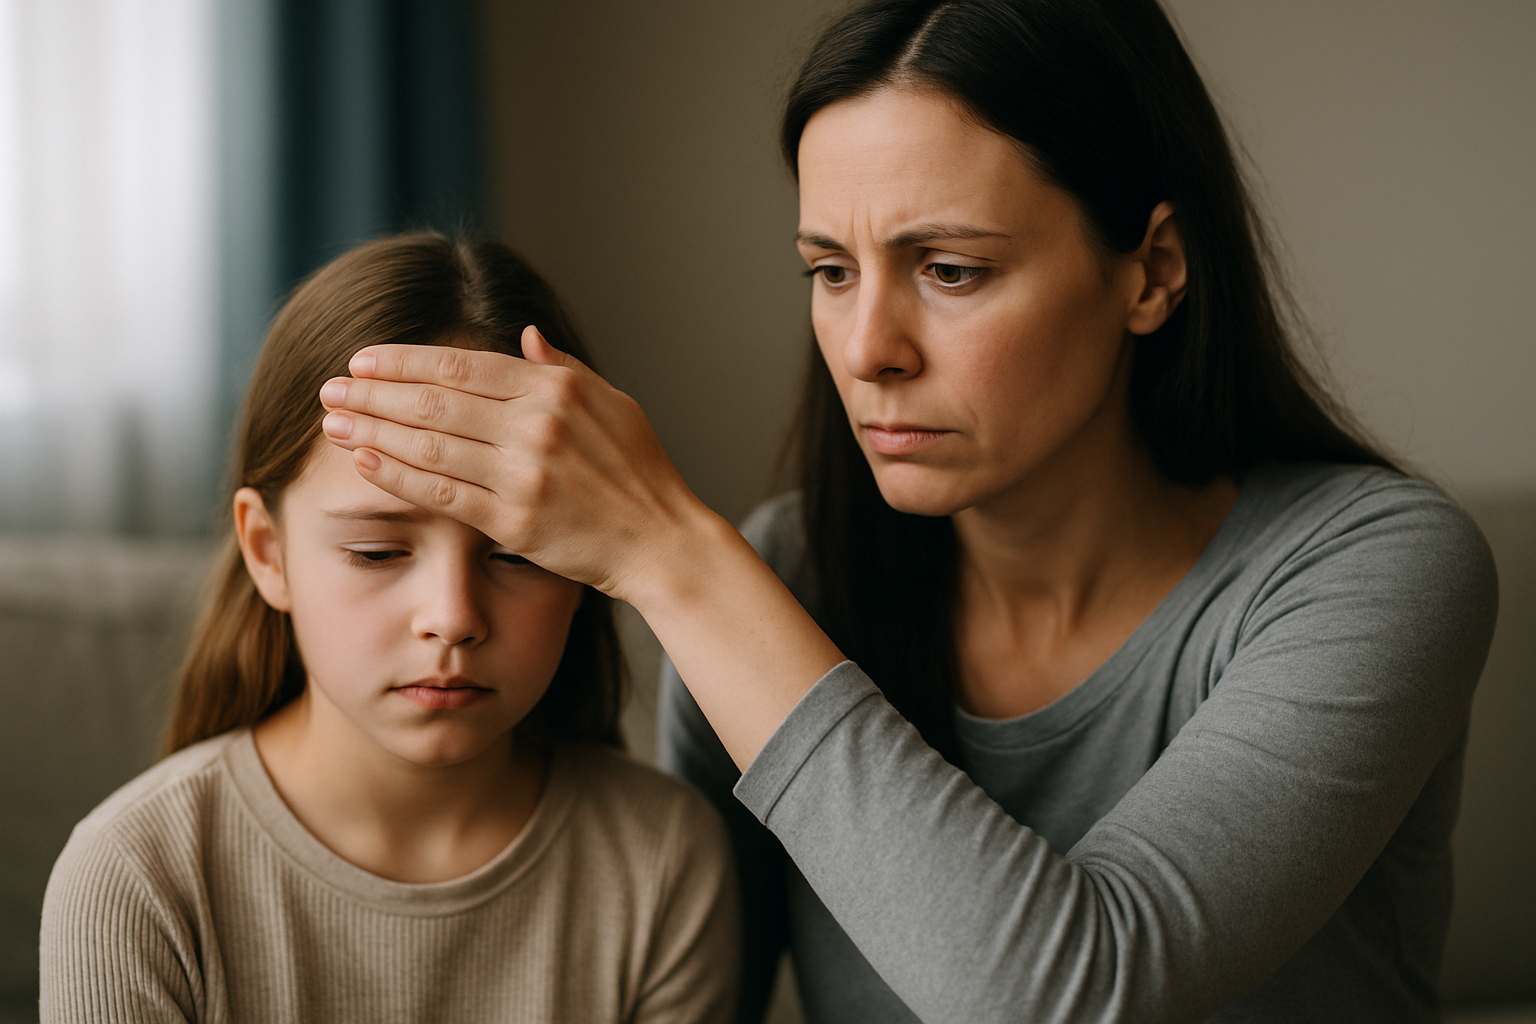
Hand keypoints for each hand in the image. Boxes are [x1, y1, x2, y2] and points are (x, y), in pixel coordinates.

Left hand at [318, 326, 711, 601]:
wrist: (662, 539)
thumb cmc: (640, 472)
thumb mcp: (612, 403)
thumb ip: (563, 368)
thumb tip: (525, 334)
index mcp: (556, 388)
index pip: (461, 364)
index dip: (405, 360)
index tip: (364, 359)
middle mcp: (536, 424)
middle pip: (435, 400)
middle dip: (374, 391)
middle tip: (331, 387)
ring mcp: (524, 473)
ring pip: (429, 444)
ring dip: (374, 430)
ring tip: (333, 421)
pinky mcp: (515, 520)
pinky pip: (441, 494)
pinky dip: (397, 476)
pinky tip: (365, 462)